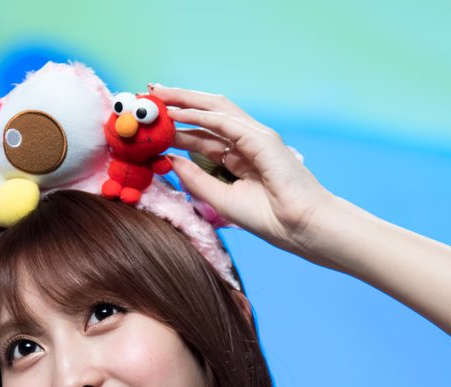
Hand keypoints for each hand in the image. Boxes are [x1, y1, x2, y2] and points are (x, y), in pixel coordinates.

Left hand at [150, 85, 335, 259]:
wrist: (300, 227)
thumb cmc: (268, 217)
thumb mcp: (220, 198)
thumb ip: (195, 179)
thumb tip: (168, 160)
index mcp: (238, 157)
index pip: (202, 135)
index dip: (176, 127)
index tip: (150, 124)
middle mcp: (245, 142)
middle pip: (207, 113)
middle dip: (179, 102)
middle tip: (150, 95)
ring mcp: (255, 137)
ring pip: (215, 109)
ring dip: (186, 100)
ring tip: (159, 95)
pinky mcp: (262, 139)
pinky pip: (225, 122)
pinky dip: (200, 115)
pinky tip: (178, 113)